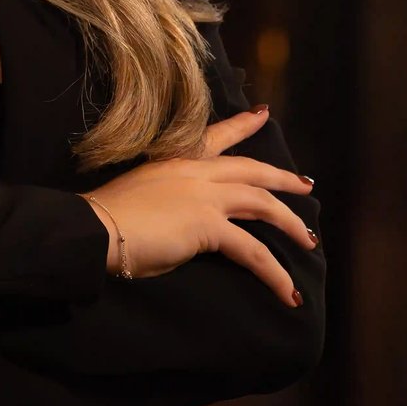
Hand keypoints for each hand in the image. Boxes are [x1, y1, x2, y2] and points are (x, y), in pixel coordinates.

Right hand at [83, 107, 315, 304]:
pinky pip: (253, 252)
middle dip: (282, 177)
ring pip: (262, 204)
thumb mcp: (143, 193)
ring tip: (309, 241)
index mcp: (176, 162)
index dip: (242, 125)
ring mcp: (205, 197)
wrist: (97, 227)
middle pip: (251, 170)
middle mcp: (195, 172)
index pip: (215, 137)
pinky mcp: (209, 226)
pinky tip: (289, 292)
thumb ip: (170, 200)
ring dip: (290, 223)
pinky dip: (275, 274)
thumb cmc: (109, 216)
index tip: (263, 114)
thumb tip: (185, 220)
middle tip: (306, 185)